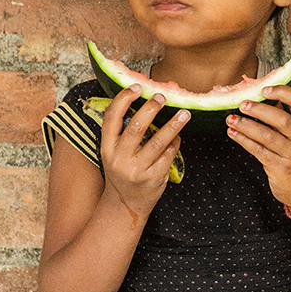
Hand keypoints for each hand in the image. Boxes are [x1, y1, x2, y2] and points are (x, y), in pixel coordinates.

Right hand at [99, 85, 189, 218]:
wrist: (125, 204)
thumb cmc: (122, 171)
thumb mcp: (113, 153)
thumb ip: (121, 132)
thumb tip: (140, 101)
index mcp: (107, 148)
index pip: (112, 117)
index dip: (123, 98)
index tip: (137, 87)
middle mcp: (119, 159)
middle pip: (137, 127)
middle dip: (151, 108)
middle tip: (162, 97)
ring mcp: (137, 170)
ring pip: (158, 142)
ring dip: (173, 125)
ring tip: (184, 114)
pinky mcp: (153, 179)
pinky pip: (168, 156)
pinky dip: (175, 144)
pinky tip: (178, 137)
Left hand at [226, 85, 290, 212]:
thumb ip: (284, 122)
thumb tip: (260, 101)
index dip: (283, 92)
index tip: (264, 89)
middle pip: (281, 119)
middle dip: (259, 110)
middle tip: (242, 104)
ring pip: (267, 136)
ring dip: (246, 126)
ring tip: (231, 119)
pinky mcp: (280, 168)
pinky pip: (258, 151)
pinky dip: (244, 141)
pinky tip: (233, 133)